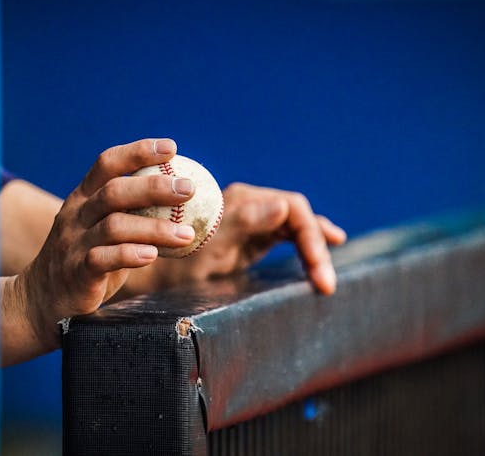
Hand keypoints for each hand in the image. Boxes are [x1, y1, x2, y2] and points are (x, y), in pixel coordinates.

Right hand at [0, 138, 197, 363]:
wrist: (43, 297)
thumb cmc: (87, 258)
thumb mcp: (105, 229)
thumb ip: (134, 214)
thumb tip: (185, 203)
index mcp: (83, 197)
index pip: (107, 163)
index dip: (138, 152)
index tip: (171, 148)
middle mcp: (76, 214)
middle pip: (114, 192)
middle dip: (154, 187)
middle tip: (188, 189)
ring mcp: (74, 242)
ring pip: (114, 226)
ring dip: (155, 228)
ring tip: (186, 234)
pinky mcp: (76, 271)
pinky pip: (103, 259)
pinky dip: (130, 255)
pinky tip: (153, 255)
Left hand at [141, 183, 345, 294]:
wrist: (156, 275)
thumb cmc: (178, 262)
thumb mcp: (211, 246)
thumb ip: (244, 222)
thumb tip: (283, 206)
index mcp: (243, 199)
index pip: (293, 208)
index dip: (312, 235)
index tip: (318, 269)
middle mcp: (251, 204)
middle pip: (299, 218)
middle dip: (316, 248)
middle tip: (326, 284)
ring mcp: (254, 219)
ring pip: (298, 227)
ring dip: (315, 250)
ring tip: (327, 279)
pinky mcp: (254, 236)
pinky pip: (289, 236)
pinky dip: (308, 244)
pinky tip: (326, 249)